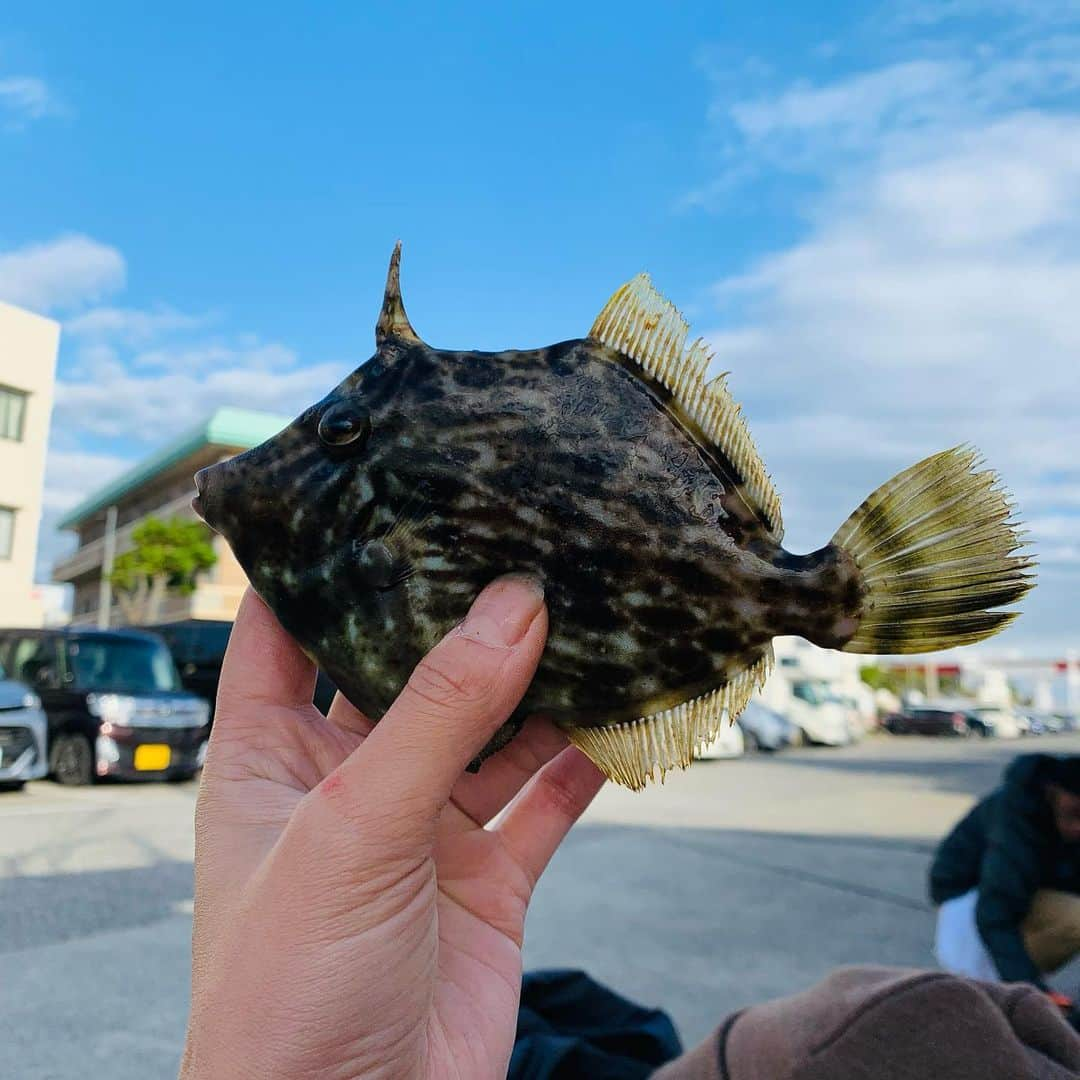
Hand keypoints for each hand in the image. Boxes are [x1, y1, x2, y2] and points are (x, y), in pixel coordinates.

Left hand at [180, 576, 604, 1079]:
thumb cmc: (287, 991)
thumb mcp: (352, 828)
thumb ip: (437, 715)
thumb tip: (513, 606)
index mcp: (268, 757)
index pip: (281, 632)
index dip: (319, 565)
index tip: (375, 495)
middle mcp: (348, 780)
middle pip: (407, 668)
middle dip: (458, 614)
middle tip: (515, 541)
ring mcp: (423, 827)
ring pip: (492, 729)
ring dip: (538, 683)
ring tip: (589, 612)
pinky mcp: (489, 876)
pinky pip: (546, 797)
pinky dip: (586, 758)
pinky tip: (623, 711)